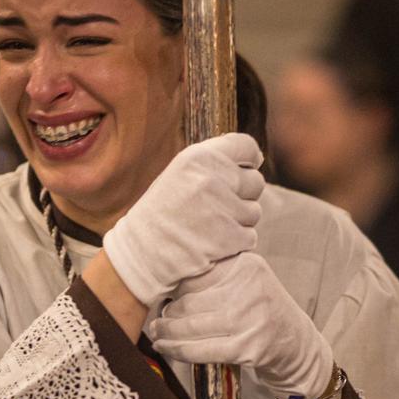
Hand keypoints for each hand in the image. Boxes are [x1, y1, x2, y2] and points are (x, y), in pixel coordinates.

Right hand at [102, 134, 264, 306]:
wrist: (141, 252)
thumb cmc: (163, 210)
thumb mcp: (181, 173)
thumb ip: (214, 162)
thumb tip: (257, 157)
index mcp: (198, 157)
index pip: (246, 146)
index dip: (249, 160)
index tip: (243, 170)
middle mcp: (210, 178)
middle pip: (256, 181)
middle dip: (243, 195)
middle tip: (217, 206)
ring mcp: (220, 208)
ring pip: (254, 212)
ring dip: (239, 221)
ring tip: (210, 225)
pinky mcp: (228, 237)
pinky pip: (249, 237)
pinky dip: (236, 243)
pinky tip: (212, 242)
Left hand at [147, 251, 332, 398]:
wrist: (295, 343)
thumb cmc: (261, 309)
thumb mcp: (247, 280)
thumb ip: (216, 273)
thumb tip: (165, 276)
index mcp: (247, 266)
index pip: (196, 273)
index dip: (172, 286)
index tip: (159, 293)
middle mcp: (250, 289)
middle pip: (189, 301)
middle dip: (167, 314)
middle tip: (157, 319)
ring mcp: (250, 320)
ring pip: (190, 327)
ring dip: (166, 333)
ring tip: (157, 333)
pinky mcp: (247, 348)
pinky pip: (200, 350)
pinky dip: (178, 350)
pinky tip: (166, 348)